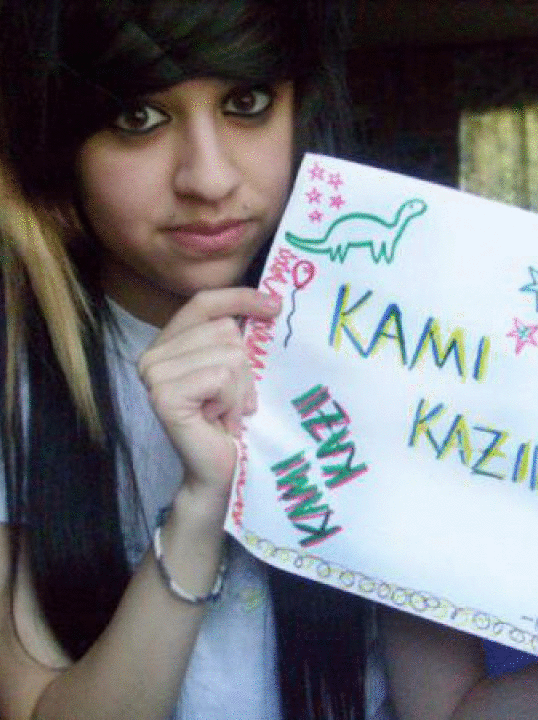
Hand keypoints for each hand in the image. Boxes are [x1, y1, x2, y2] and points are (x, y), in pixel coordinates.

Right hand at [138, 288, 279, 504]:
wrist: (218, 472)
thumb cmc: (229, 421)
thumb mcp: (234, 370)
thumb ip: (234, 339)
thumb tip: (269, 303)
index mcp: (168, 344)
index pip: (203, 302)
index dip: (240, 298)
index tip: (275, 306)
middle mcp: (152, 355)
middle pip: (224, 329)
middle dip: (244, 368)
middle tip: (234, 401)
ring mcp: (154, 375)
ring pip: (228, 354)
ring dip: (240, 389)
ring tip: (226, 413)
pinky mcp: (164, 395)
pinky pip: (221, 377)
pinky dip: (232, 401)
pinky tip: (219, 420)